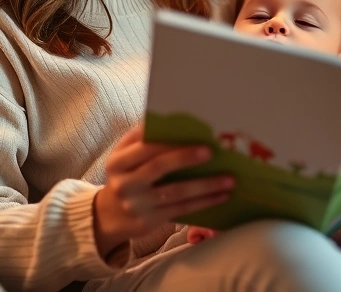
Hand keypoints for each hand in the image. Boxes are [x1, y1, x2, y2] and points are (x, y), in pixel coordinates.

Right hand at [93, 125, 233, 257]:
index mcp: (117, 161)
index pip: (144, 147)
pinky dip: (204, 202)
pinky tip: (222, 196)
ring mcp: (136, 205)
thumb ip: (142, 138)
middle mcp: (124, 184)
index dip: (168, 141)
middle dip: (187, 158)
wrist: (111, 214)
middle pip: (159, 167)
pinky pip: (182, 209)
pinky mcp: (149, 221)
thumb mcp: (125, 155)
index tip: (191, 134)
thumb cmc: (128, 174)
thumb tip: (174, 119)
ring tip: (230, 179)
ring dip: (205, 185)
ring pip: (176, 192)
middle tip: (212, 152)